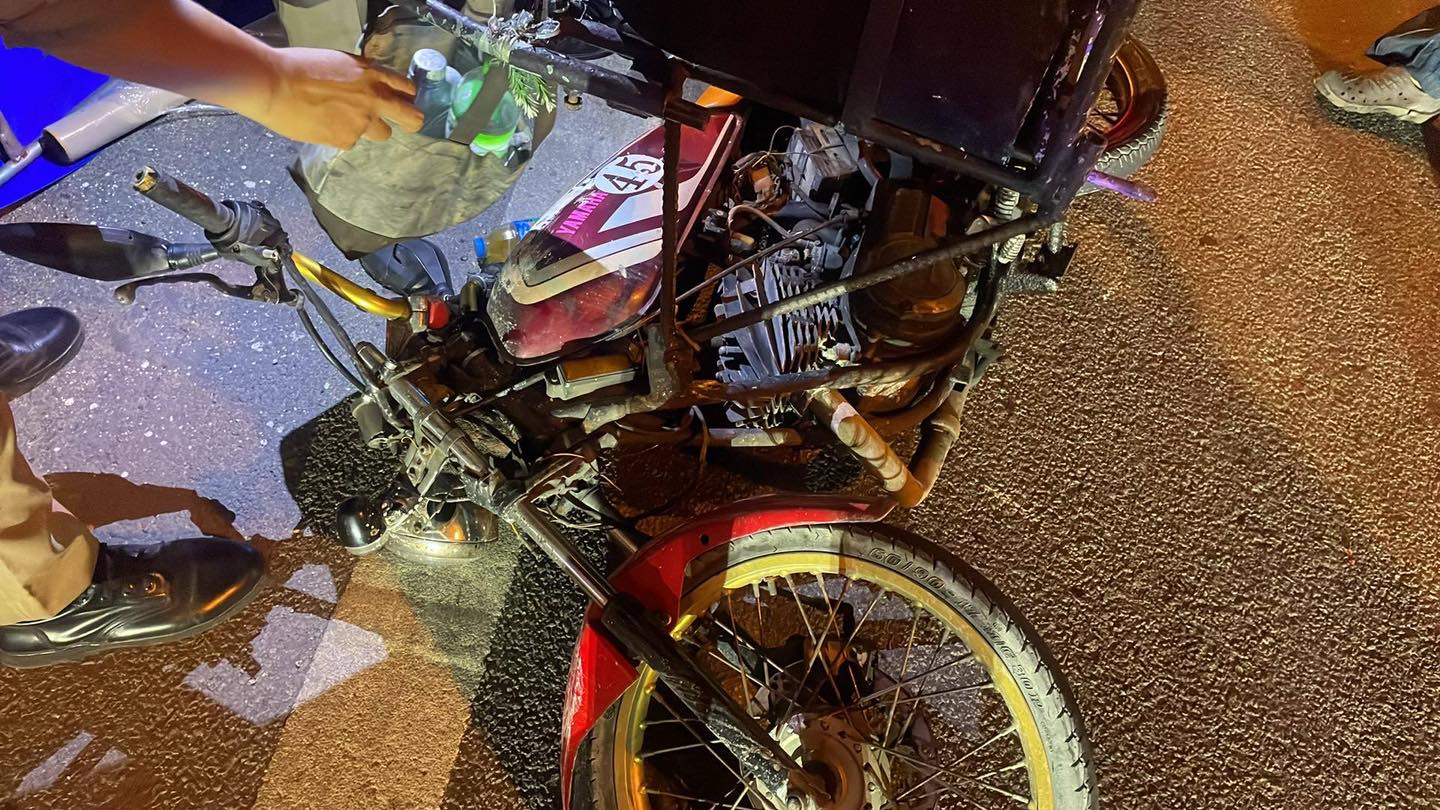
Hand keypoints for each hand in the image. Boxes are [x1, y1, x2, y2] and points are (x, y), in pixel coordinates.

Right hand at [253, 47, 424, 148]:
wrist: (274, 84)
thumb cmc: (298, 67)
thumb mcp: (338, 62)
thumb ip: (359, 76)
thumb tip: (365, 86)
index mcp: (372, 74)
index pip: (406, 88)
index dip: (406, 96)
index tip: (403, 101)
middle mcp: (374, 98)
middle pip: (412, 117)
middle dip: (411, 122)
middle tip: (407, 125)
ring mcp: (362, 121)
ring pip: (382, 134)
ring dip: (370, 129)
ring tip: (345, 121)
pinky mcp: (346, 139)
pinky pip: (352, 142)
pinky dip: (340, 136)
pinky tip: (322, 125)